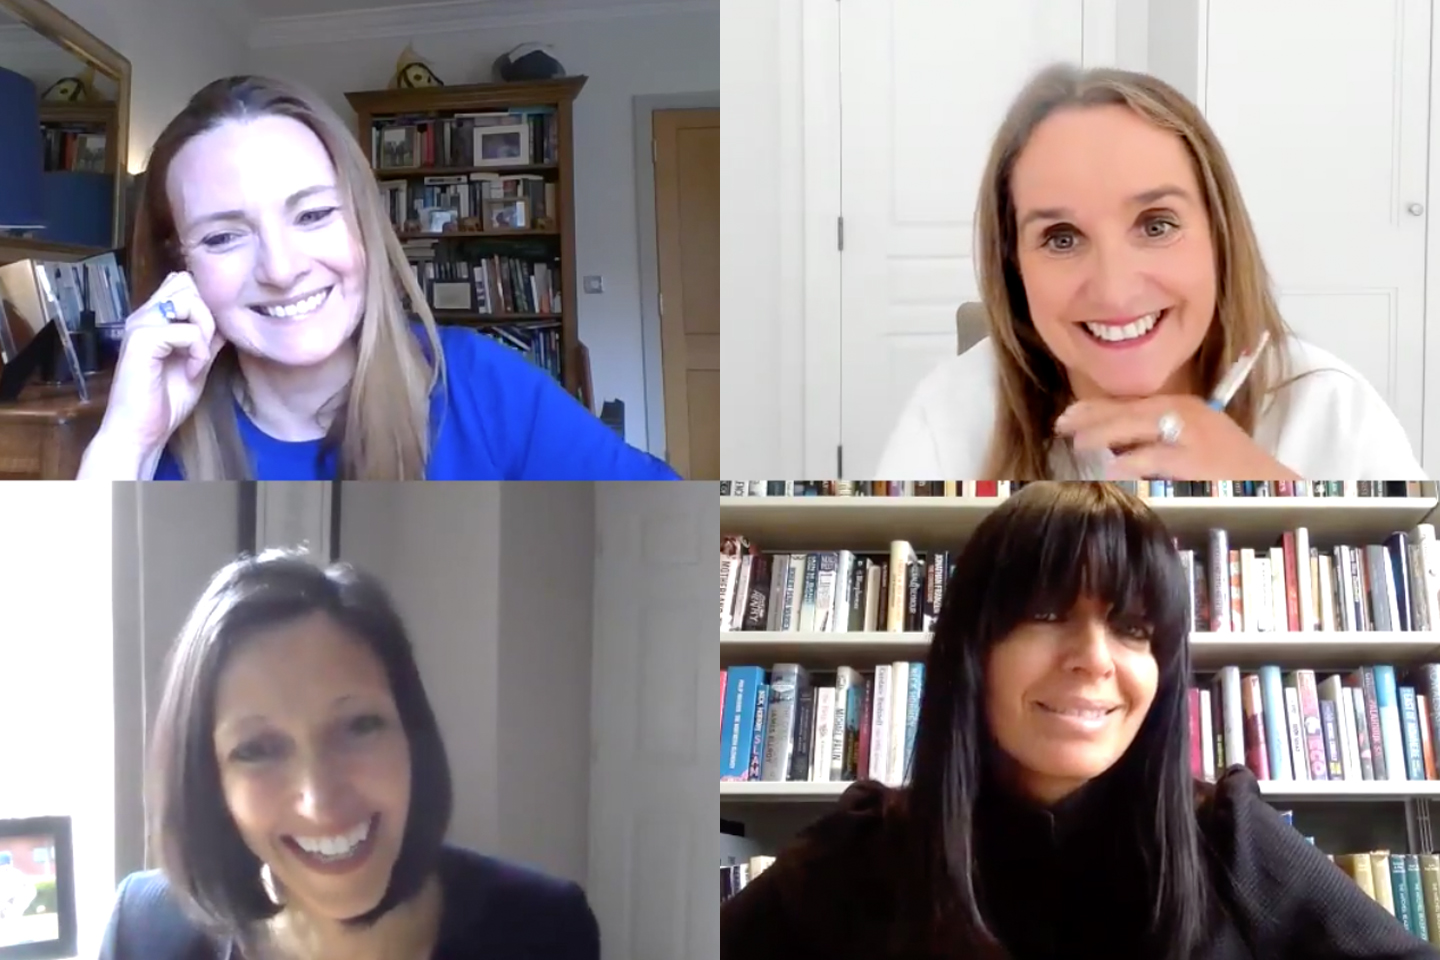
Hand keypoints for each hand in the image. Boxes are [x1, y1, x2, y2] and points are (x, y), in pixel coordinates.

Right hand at [96, 271, 225, 456]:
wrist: (142, 432)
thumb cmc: (165, 401)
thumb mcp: (198, 364)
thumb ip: (207, 339)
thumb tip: (227, 319)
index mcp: (155, 318)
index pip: (183, 282)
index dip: (206, 301)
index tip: (212, 336)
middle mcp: (144, 315)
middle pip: (187, 283)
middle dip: (209, 313)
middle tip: (207, 347)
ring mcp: (140, 325)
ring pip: (188, 299)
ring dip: (204, 331)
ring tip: (199, 360)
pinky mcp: (141, 340)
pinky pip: (184, 330)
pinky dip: (198, 351)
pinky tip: (192, 372)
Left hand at [1053, 394, 1299, 480]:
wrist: (1268, 481)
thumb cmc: (1228, 464)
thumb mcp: (1193, 437)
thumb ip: (1157, 435)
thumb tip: (1114, 443)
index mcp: (1181, 405)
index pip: (1130, 402)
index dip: (1095, 407)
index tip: (1068, 414)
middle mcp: (1184, 413)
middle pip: (1127, 411)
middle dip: (1091, 418)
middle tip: (1062, 427)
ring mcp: (1189, 435)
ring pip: (1136, 428)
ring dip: (1103, 435)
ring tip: (1078, 445)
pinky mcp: (1194, 460)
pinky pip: (1154, 459)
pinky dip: (1130, 463)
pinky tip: (1110, 470)